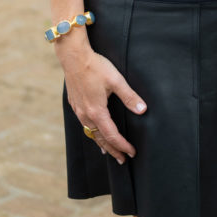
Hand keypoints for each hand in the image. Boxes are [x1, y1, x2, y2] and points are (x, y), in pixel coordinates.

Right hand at [58, 38, 146, 163]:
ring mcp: (78, 110)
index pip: (112, 135)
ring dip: (101, 143)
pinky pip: (84, 125)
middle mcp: (85, 114)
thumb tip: (143, 110)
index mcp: (96, 111)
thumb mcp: (116, 80)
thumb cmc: (95, 66)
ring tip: (109, 151)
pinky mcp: (75, 104)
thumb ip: (130, 96)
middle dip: (112, 150)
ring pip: (90, 133)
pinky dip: (92, 133)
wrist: (73, 57)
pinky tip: (94, 131)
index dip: (122, 145)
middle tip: (122, 160)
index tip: (131, 153)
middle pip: (100, 138)